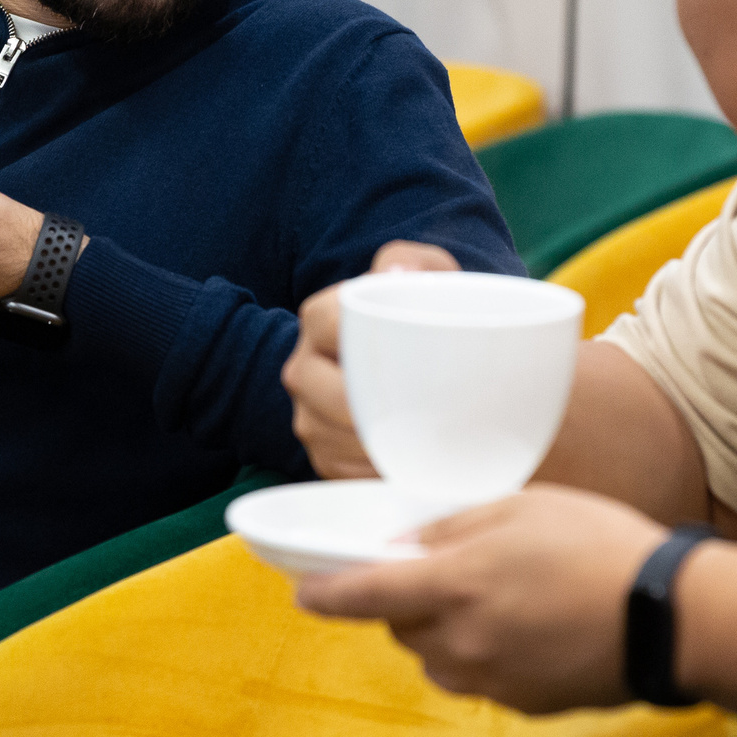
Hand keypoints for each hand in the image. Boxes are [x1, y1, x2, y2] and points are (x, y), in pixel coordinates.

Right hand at [281, 240, 460, 478]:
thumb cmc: (429, 315)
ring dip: (377, 447)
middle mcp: (302, 368)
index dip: (365, 343)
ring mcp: (308, 416)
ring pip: (332, 439)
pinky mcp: (322, 456)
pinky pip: (342, 473)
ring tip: (426, 445)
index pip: (327, 325)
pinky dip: (377, 474)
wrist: (433, 363)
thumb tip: (397, 272)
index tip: (411, 360)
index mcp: (320, 318)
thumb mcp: (430, 277)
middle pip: (329, 395)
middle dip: (375, 410)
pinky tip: (411, 466)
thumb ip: (417, 263)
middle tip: (427, 416)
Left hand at [295, 485, 667, 711]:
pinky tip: (530, 627)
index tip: (304, 591)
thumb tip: (408, 546)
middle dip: (408, 602)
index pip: (362, 596)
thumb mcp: (519, 507)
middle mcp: (461, 642)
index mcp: (452, 587)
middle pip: (402, 628)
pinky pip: (480, 679)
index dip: (326, 594)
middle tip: (450, 570)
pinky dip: (487, 654)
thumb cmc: (599, 547)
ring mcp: (493, 680)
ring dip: (445, 631)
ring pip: (438, 658)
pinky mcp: (524, 705)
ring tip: (498, 598)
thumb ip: (451, 527)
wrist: (671, 617)